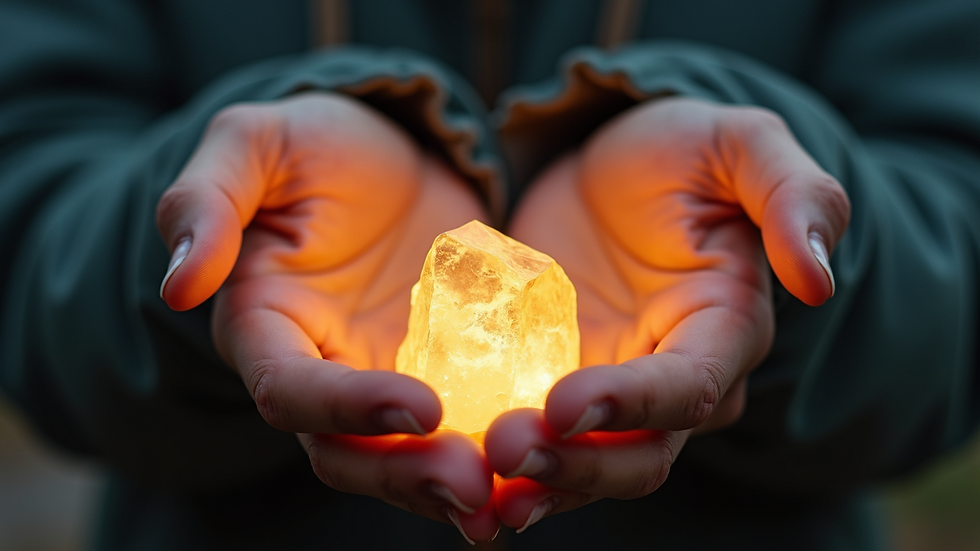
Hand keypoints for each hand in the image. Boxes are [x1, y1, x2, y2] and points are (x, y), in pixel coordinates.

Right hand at [156, 92, 498, 541]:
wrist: (390, 156)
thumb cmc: (315, 146)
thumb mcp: (256, 144)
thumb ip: (207, 200)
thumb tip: (180, 283)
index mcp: (266, 327)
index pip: (289, 390)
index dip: (347, 408)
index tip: (422, 407)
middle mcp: (321, 372)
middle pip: (346, 453)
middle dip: (406, 475)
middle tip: (476, 487)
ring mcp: (384, 382)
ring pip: (405, 461)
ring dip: (453, 488)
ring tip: (514, 500)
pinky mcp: (443, 378)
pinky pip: (465, 432)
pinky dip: (497, 458)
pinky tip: (549, 467)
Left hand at [485, 97, 849, 530]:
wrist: (610, 167)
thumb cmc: (680, 151)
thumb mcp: (739, 145)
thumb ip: (791, 196)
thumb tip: (817, 279)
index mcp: (725, 330)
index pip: (691, 388)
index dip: (635, 404)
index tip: (566, 406)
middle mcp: (673, 380)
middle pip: (638, 454)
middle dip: (576, 464)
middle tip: (504, 451)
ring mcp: (610, 393)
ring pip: (583, 467)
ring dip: (534, 486)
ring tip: (473, 492)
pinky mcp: (553, 388)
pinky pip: (532, 442)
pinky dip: (496, 468)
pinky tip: (449, 471)